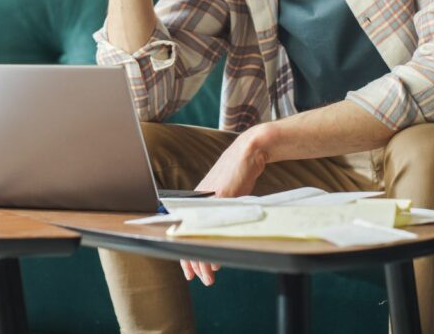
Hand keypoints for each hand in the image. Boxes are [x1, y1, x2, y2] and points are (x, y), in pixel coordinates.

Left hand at [180, 126, 269, 286]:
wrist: (247, 153)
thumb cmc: (236, 175)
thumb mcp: (224, 197)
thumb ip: (216, 214)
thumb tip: (213, 238)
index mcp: (196, 203)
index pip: (186, 234)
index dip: (186, 255)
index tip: (189, 271)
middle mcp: (198, 203)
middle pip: (189, 239)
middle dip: (194, 264)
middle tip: (201, 279)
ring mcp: (208, 202)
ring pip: (198, 238)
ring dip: (203, 261)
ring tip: (209, 276)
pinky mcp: (220, 198)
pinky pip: (213, 228)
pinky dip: (212, 247)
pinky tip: (214, 261)